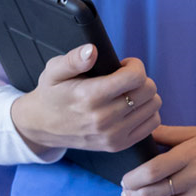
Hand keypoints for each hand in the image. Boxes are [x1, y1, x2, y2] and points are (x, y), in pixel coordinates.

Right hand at [9, 45, 159, 154]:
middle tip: (123, 79)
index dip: (134, 66)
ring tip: (125, 93)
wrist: (42, 127)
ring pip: (153, 106)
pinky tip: (130, 107)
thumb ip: (74, 59)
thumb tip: (92, 51)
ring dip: (144, 95)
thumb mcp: (54, 71)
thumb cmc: (52, 94)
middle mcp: (104, 119)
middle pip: (148, 90)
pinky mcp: (118, 145)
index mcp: (90, 97)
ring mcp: (113, 135)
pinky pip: (152, 124)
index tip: (123, 65)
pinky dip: (146, 112)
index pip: (136, 77)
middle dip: (140, 79)